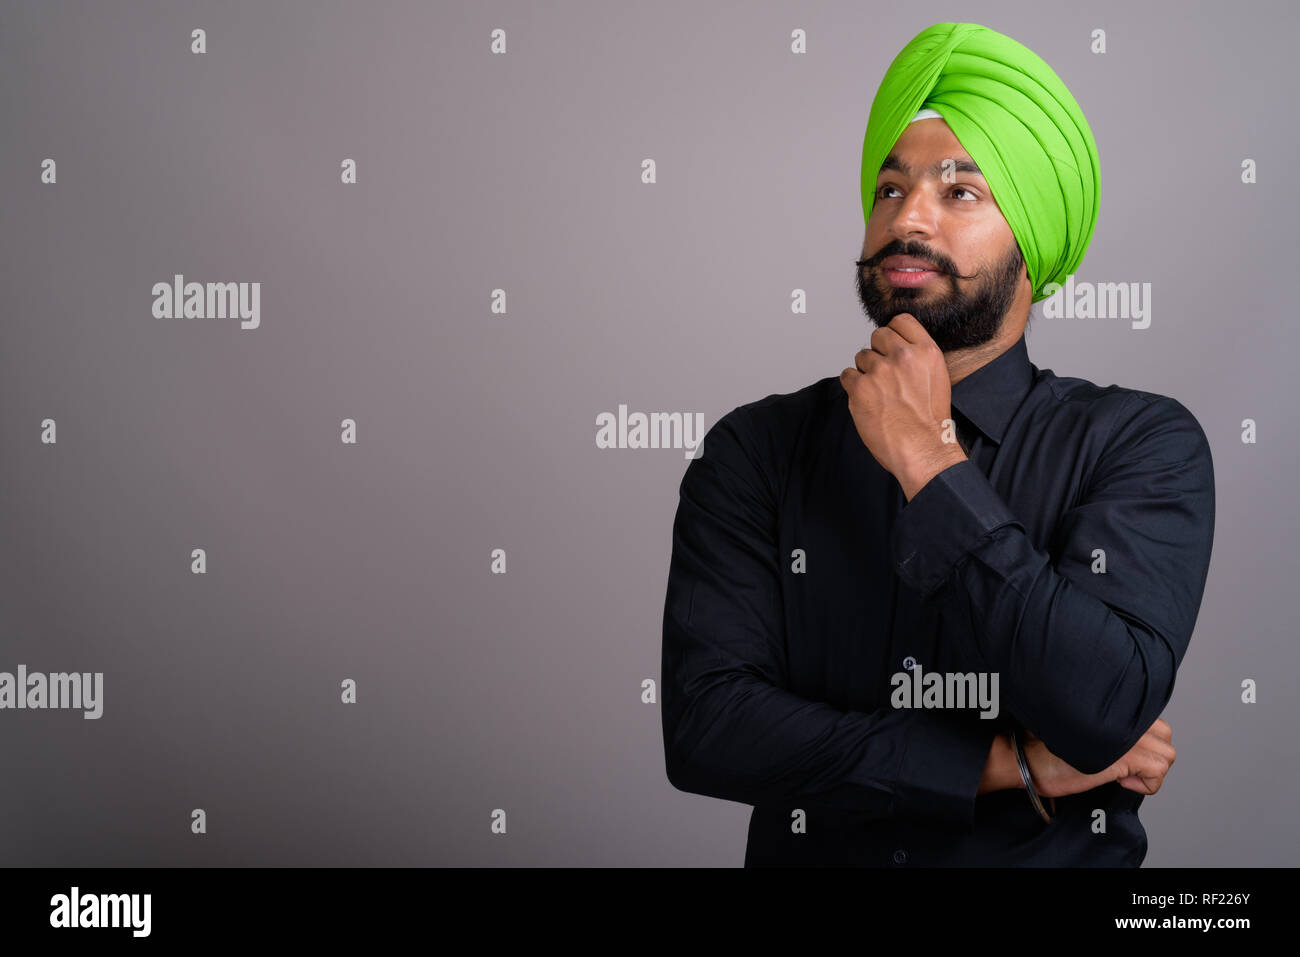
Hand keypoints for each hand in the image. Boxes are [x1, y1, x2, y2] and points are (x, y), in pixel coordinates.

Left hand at [838, 314, 964, 498]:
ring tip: (879, 394)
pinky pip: (847, 375)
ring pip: (861, 356)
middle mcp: (903, 356)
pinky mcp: (860, 388)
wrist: (922, 449)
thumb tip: (895, 345)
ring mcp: (880, 371)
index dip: (892, 334)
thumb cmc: (929, 420)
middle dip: (878, 353)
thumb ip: (917, 356)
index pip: (900, 321)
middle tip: (885, 377)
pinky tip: (867, 400)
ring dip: (865, 372)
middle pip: (877, 336)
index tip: (890, 347)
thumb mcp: (937, 377)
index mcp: (926, 351)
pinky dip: (853, 387)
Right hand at [1022, 718, 1176, 797]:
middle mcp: (1125, 715)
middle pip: (1165, 734)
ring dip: (1148, 769)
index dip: (1142, 740)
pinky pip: (1158, 772)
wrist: (1028, 757)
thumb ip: (1109, 722)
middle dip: (1151, 754)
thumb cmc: (1048, 745)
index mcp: (1114, 703)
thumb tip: (1133, 738)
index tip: (1119, 751)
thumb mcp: (1085, 728)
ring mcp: (1128, 735)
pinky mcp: (1126, 756)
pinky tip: (1120, 780)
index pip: (1153, 720)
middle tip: (1124, 763)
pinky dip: (1145, 784)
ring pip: (1167, 754)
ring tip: (1121, 772)